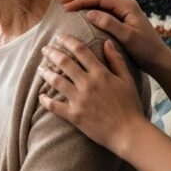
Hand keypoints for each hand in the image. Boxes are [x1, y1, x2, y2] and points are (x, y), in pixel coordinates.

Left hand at [39, 36, 147, 153]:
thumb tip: (107, 42)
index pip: (80, 50)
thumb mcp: (127, 80)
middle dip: (52, 53)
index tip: (59, 37)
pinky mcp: (74, 115)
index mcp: (101, 74)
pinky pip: (54, 105)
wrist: (129, 133)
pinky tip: (41, 96)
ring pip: (56, 81)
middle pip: (64, 62)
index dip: (68, 41)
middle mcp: (88, 84)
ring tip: (41, 69)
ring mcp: (79, 100)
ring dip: (46, 73)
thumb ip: (116, 60)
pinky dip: (45, 100)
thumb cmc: (130, 106)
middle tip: (45, 49)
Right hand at [60, 0, 170, 73]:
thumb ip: (109, 23)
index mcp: (127, 6)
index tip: (66, 6)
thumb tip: (90, 13)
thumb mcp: (127, 37)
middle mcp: (126, 4)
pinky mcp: (122, 16)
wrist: (159, 58)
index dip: (81, 1)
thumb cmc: (145, 50)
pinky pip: (103, 5)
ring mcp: (125, 9)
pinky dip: (90, 3)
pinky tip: (82, 5)